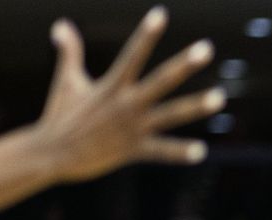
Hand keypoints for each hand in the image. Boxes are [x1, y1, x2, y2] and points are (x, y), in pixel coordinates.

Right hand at [33, 8, 224, 182]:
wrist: (51, 153)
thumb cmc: (60, 114)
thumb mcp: (66, 80)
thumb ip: (70, 52)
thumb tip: (61, 24)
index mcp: (111, 85)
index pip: (133, 54)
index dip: (146, 34)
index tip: (161, 13)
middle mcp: (125, 103)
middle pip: (160, 80)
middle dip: (184, 64)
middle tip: (207, 48)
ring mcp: (131, 127)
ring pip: (170, 115)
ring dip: (195, 106)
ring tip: (220, 98)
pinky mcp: (132, 150)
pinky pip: (160, 151)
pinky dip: (179, 152)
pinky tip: (201, 151)